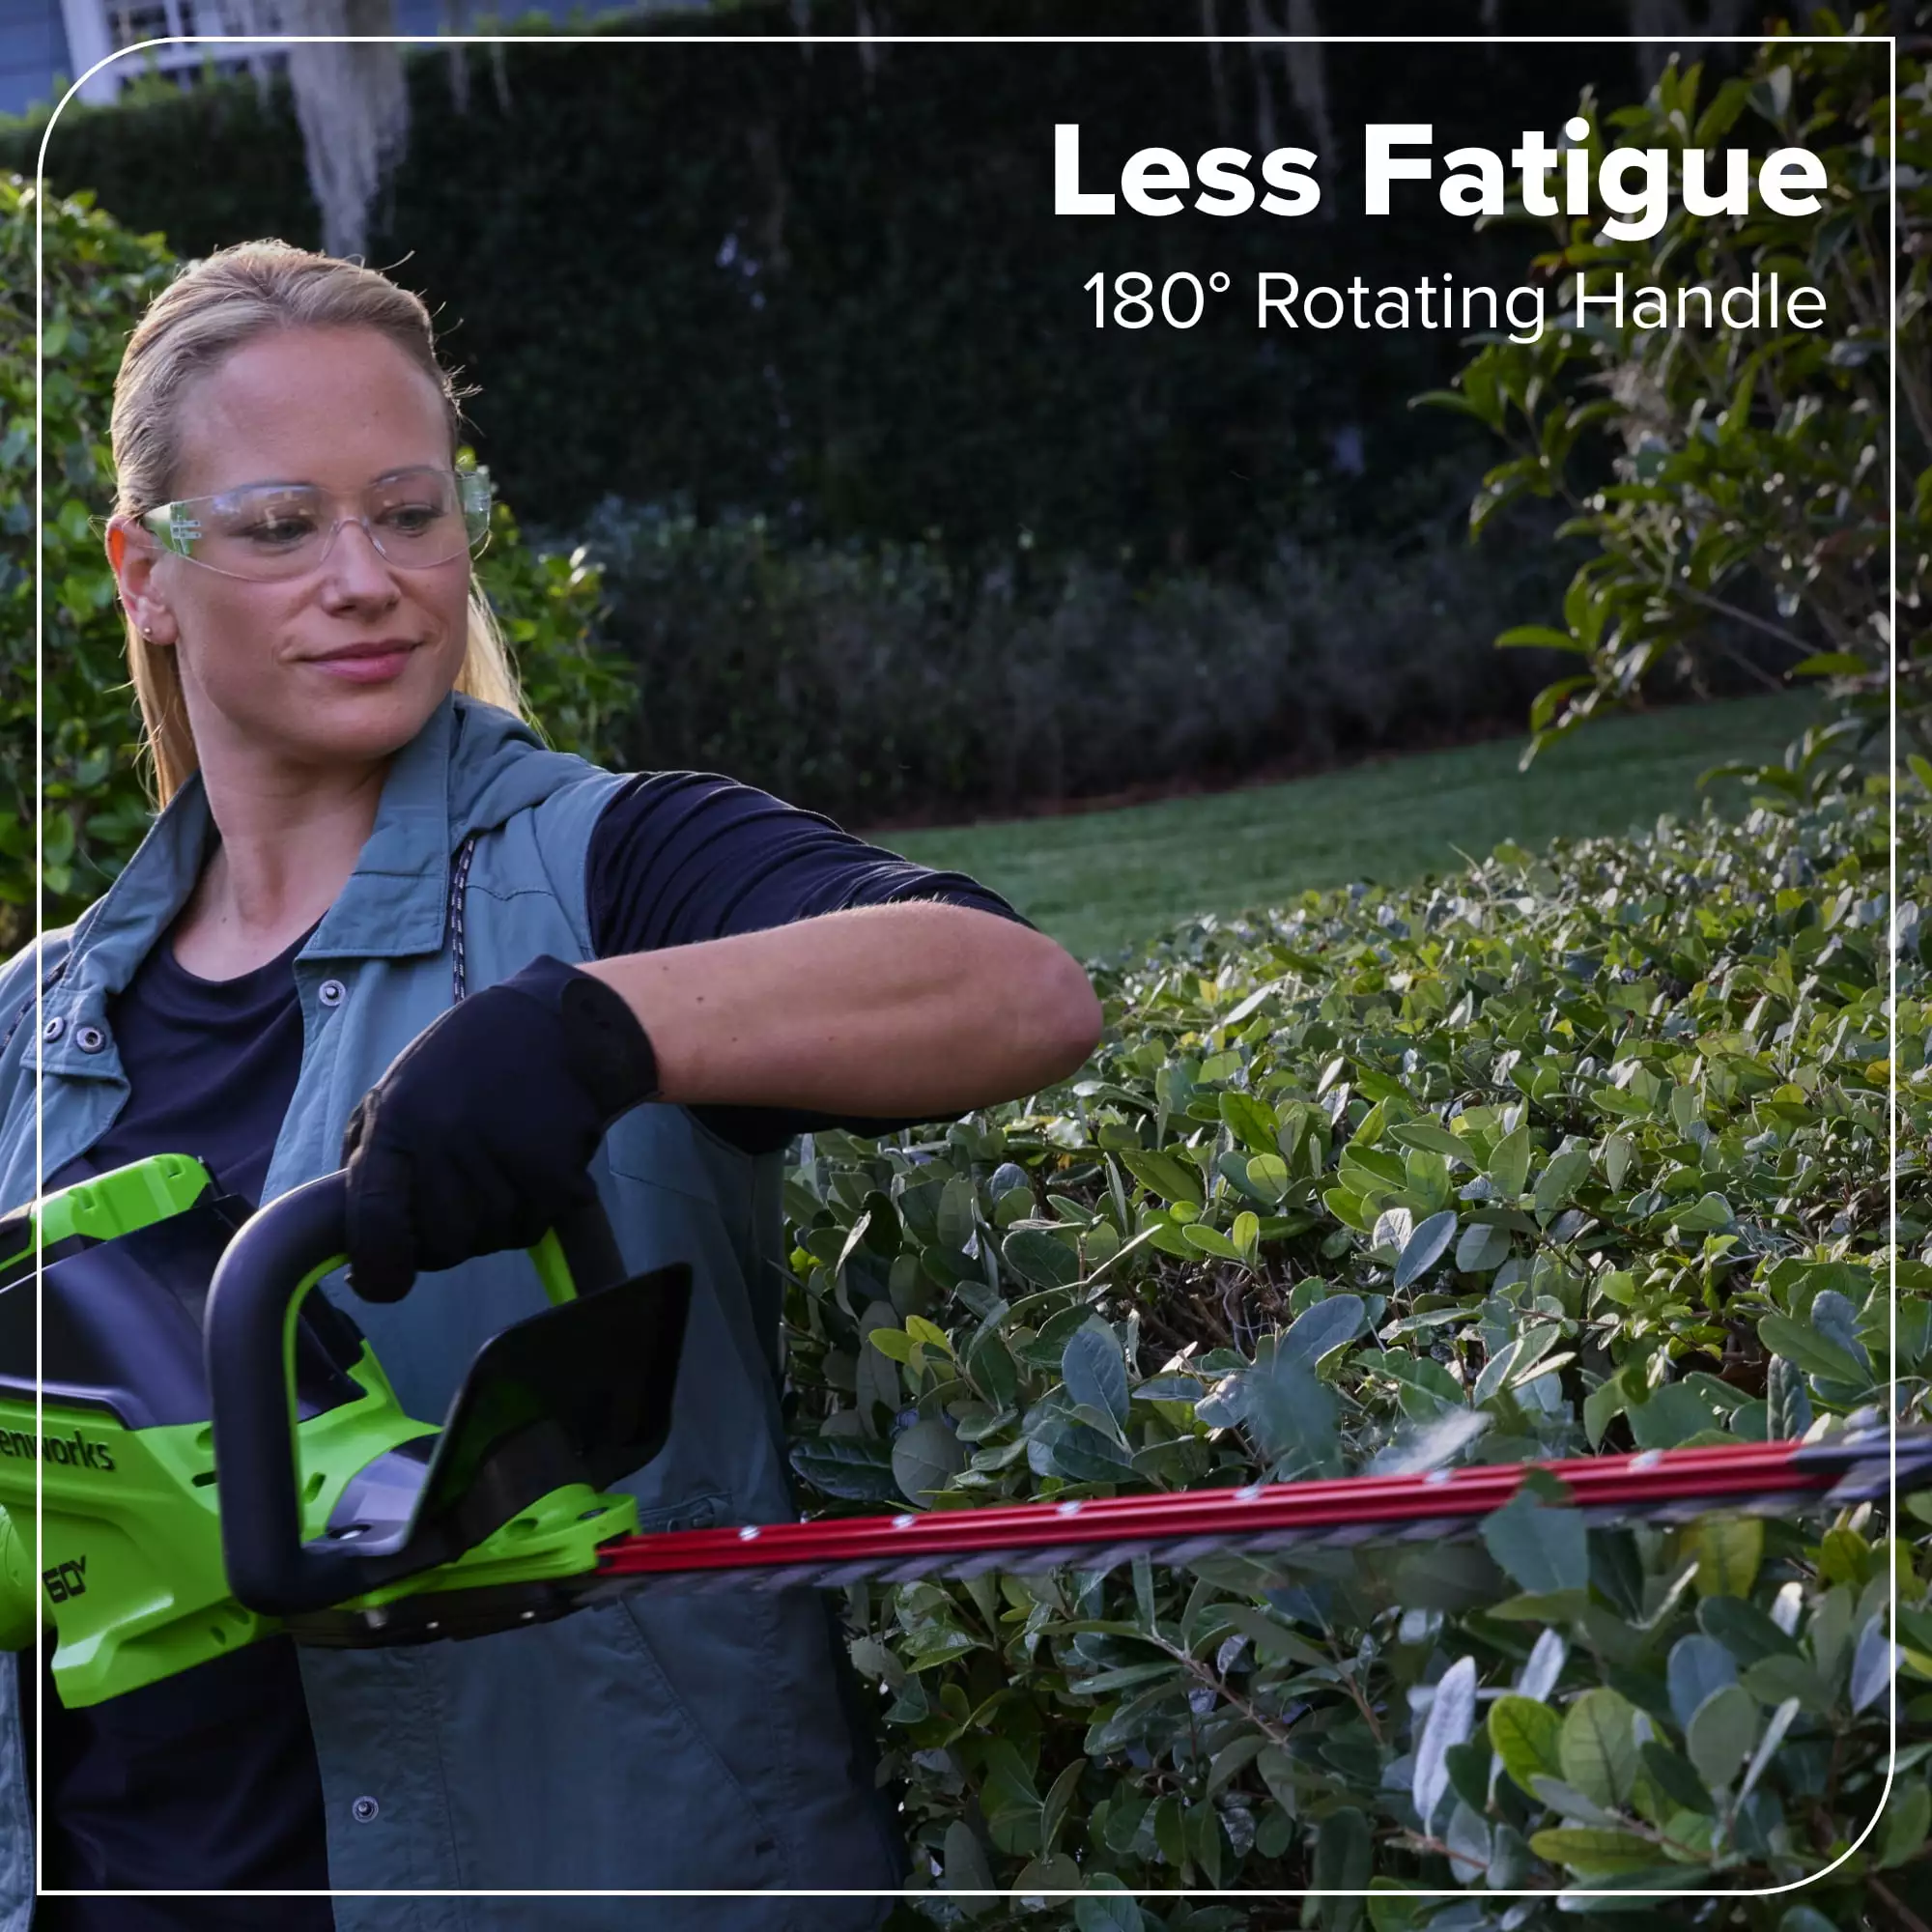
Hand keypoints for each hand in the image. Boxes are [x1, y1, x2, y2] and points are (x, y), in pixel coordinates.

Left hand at [339, 955, 658, 1301]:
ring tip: (502, 1171)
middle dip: (449, 1240)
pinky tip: (536, 1167)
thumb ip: (371, 1157)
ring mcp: (502, 1156)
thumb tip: (356, 1237)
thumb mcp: (397, 1090)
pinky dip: (538, 1209)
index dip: (378, 1268)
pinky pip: (538, 1224)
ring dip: (497, 1222)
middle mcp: (445, 1141)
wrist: (555, 1024)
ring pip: (494, 1238)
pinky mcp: (553, 1170)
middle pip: (443, 1242)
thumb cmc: (466, 1059)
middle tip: (462, 1205)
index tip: (385, 1285)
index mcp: (397, 1122)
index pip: (375, 1219)